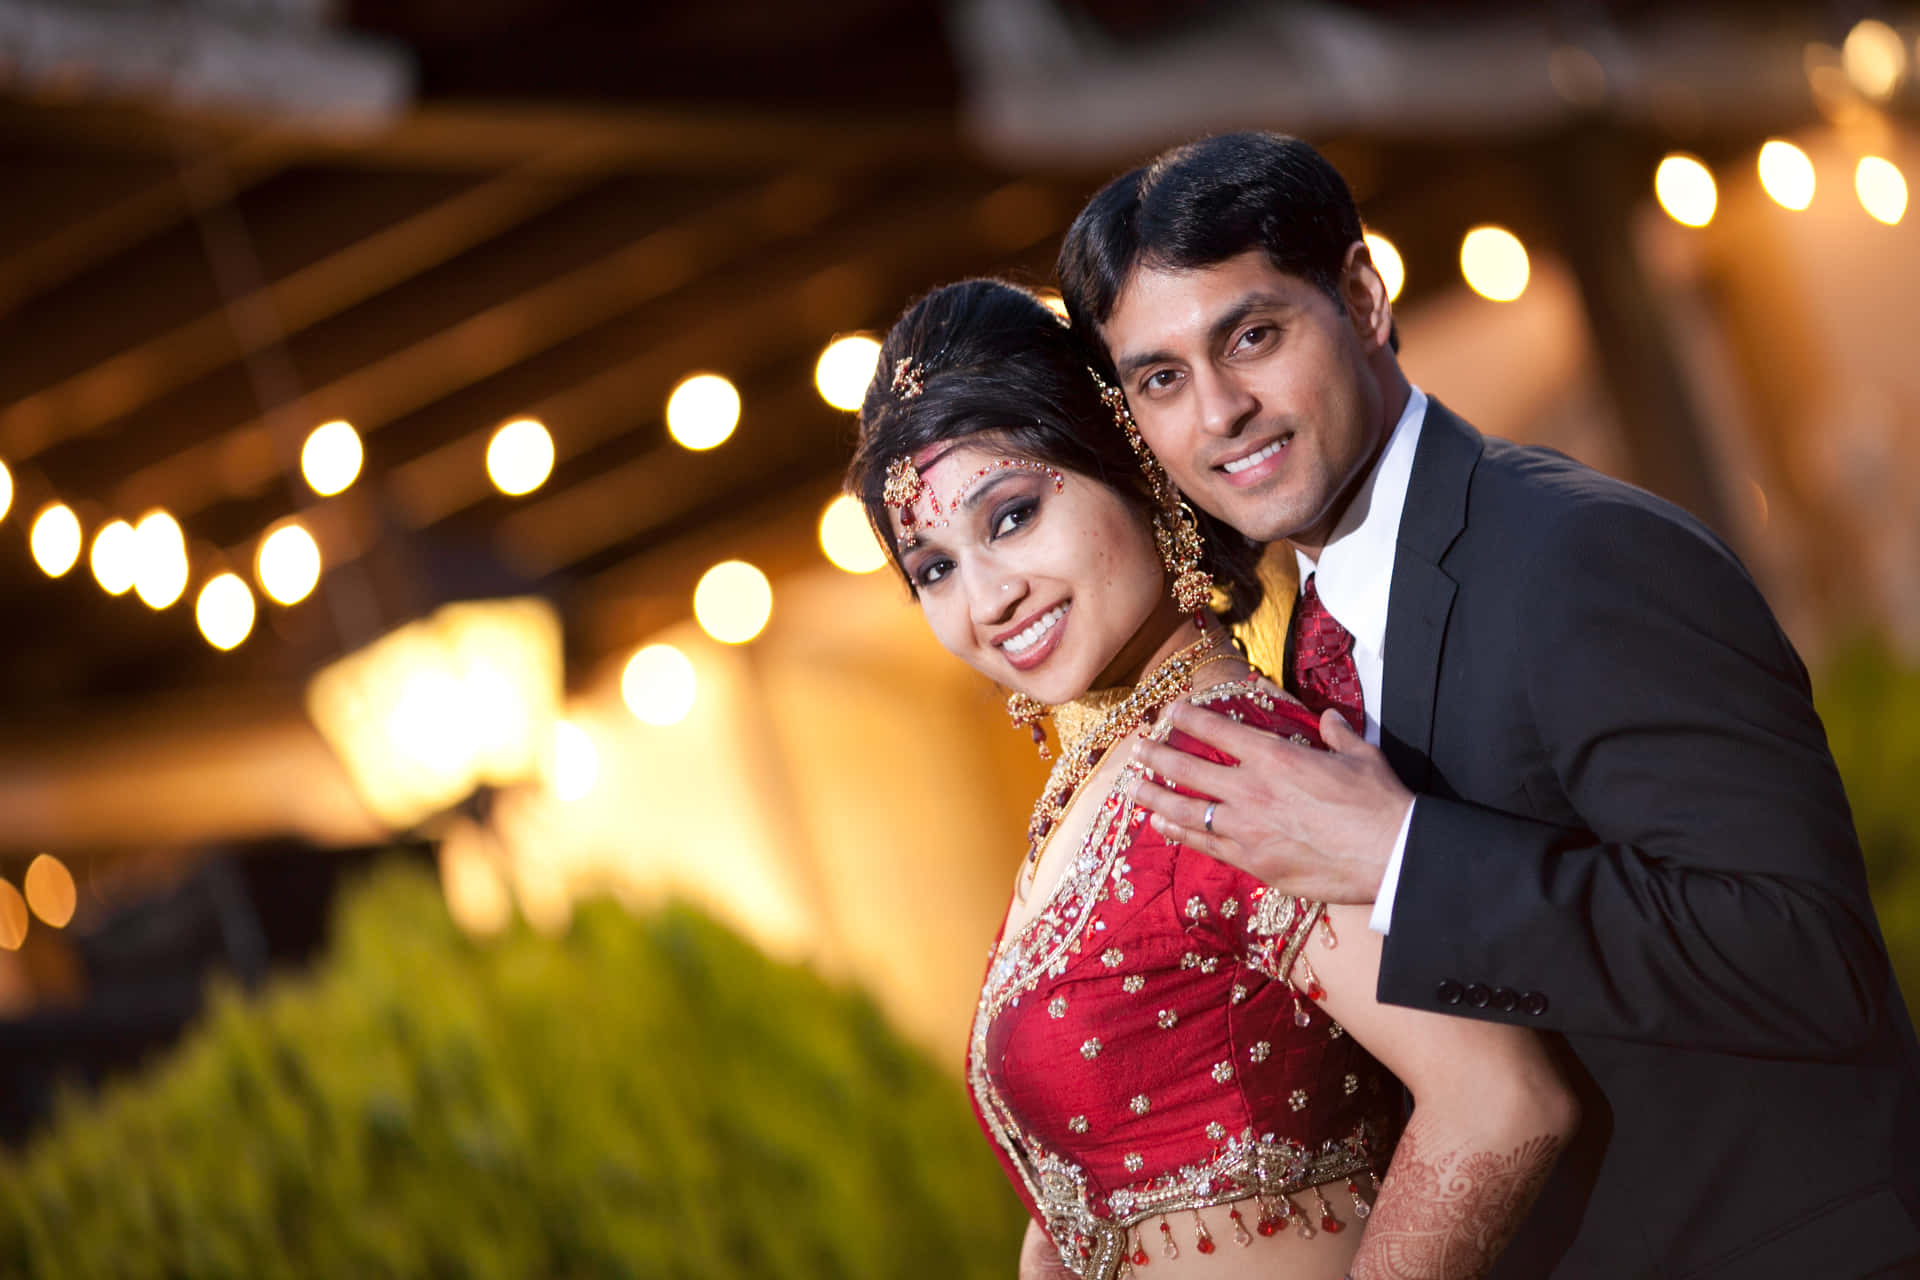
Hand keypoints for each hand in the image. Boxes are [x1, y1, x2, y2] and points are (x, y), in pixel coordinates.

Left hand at [1128, 703, 1412, 904]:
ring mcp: (1247, 829)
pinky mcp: (1254, 862)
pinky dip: (1180, 833)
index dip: (1188, 719)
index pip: (1218, 730)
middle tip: (1136, 750)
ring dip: (1155, 797)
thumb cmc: (1379, 804)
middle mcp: (1252, 790)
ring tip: (1132, 789)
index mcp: (1275, 757)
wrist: (1390, 856)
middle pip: (1189, 769)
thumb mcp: (1359, 756)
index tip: (1168, 711)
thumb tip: (1330, 721)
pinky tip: (1162, 827)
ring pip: (1186, 810)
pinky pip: (1205, 845)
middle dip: (1156, 756)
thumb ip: (1336, 735)